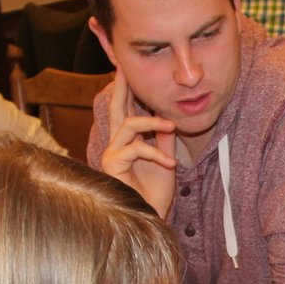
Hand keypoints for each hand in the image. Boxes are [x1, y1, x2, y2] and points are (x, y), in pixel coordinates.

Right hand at [99, 70, 177, 216]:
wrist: (150, 217)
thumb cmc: (155, 193)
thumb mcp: (165, 159)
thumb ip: (164, 138)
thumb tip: (168, 117)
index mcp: (129, 141)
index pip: (127, 110)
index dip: (128, 89)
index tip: (130, 69)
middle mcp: (117, 144)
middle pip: (117, 107)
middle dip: (122, 86)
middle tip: (125, 65)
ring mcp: (113, 153)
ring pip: (129, 123)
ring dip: (152, 122)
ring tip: (171, 126)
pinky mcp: (112, 164)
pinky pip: (136, 148)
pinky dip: (156, 153)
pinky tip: (169, 164)